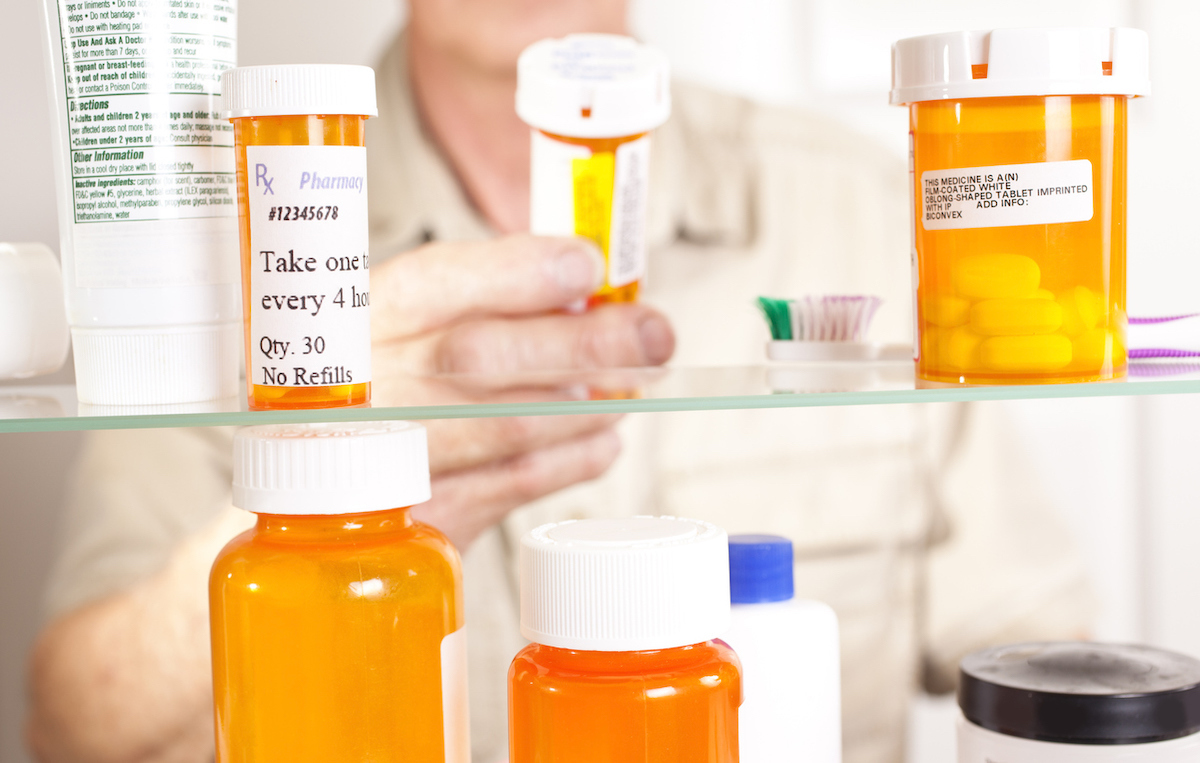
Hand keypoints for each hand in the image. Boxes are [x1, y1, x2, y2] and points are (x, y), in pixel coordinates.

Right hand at [369, 235, 674, 547]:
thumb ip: (478, 302)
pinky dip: (572, 459)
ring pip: (510, 429)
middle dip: (582, 342)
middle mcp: (361, 393)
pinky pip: (513, 488)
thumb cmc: (371, 391)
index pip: (433, 283)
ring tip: (629, 385)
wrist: (308, 493)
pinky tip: (601, 439)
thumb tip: (583, 290)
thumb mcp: (395, 326)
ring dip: (589, 405)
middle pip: (480, 358)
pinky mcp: (417, 525)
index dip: (520, 273)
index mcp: (349, 326)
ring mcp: (384, 466)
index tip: (589, 265)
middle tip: (654, 334)